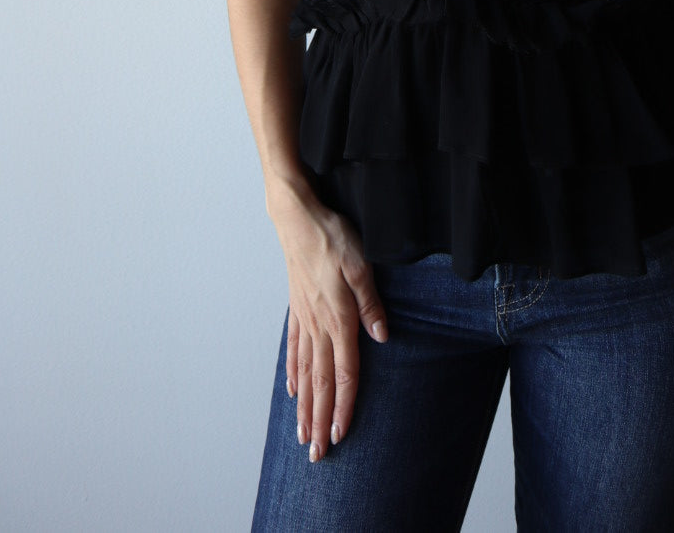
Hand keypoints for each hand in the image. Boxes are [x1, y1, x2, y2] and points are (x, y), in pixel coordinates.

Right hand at [267, 178, 388, 461]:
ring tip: (302, 434)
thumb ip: (371, 303)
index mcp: (338, 318)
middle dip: (320, 421)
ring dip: (305, 406)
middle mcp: (319, 326)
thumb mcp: (360, 264)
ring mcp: (304, 319)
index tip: (341, 437)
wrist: (296, 218)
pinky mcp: (296, 308)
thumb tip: (381, 338)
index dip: (345, 407)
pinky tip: (292, 390)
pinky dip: (293, 373)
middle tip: (317, 455)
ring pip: (305, 373)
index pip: (344, 373)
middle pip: (321, 383)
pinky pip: (294, 349)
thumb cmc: (331, 237)